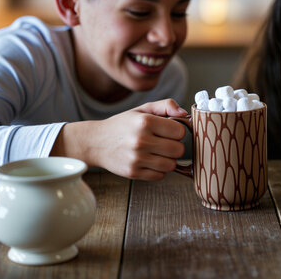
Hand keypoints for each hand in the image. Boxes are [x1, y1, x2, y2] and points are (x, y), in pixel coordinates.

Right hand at [51, 99, 188, 179]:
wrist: (96, 142)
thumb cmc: (123, 124)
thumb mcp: (143, 109)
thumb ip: (166, 106)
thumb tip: (184, 113)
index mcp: (145, 122)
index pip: (180, 131)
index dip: (177, 131)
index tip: (169, 131)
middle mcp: (141, 141)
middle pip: (178, 150)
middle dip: (175, 146)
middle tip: (164, 142)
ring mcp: (137, 159)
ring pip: (171, 165)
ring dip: (168, 159)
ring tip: (157, 152)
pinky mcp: (133, 173)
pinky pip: (160, 176)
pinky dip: (159, 170)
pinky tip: (150, 161)